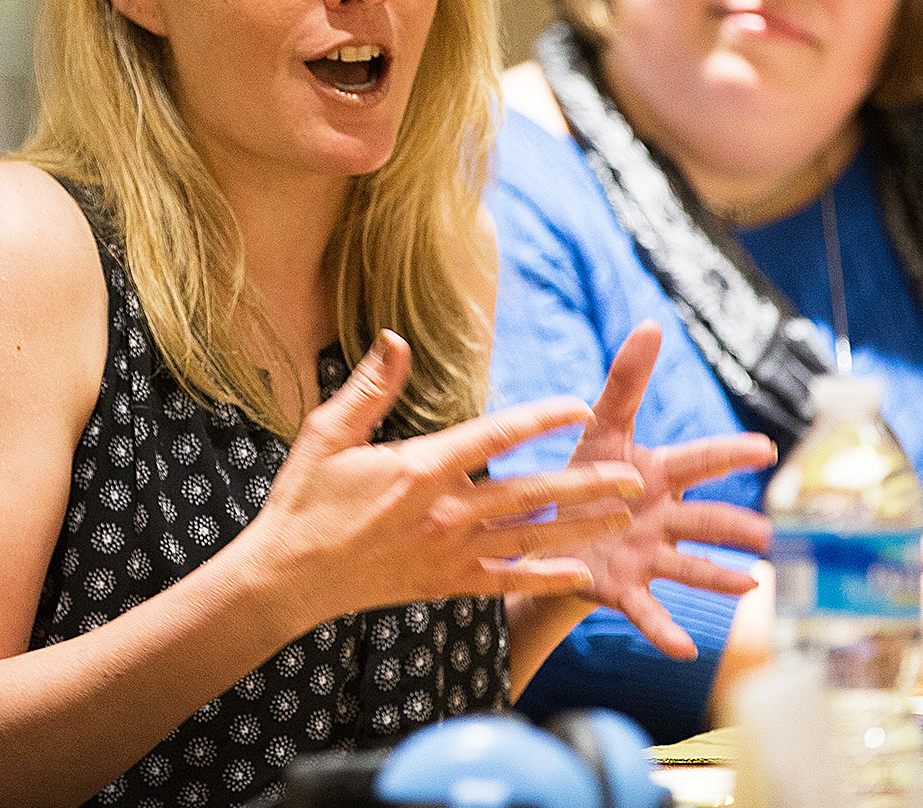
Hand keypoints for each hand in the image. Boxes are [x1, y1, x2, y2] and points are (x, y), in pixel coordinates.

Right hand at [235, 331, 650, 628]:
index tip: (580, 405)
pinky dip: (543, 577)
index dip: (542, 418)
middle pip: (531, 492)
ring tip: (624, 518)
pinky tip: (579, 573)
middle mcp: (444, 512)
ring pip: (529, 537)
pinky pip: (504, 581)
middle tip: (636, 476)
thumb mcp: (327, 435)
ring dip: (580, 527)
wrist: (287, 578)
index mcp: (419, 468)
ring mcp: (448, 553)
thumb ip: (370, 388)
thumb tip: (396, 337)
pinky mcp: (443, 585)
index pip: (495, 435)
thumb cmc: (304, 501)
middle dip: (587, 483)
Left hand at [545, 321, 776, 658]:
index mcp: (659, 475)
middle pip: (705, 520)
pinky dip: (667, 632)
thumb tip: (650, 324)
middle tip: (772, 534)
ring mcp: (647, 556)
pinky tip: (688, 652)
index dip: (728, 453)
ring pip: (689, 567)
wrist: (551, 529)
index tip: (766, 448)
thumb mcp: (599, 427)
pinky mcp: (624, 589)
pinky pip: (649, 612)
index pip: (698, 460)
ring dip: (720, 577)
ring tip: (750, 585)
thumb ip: (625, 381)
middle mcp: (662, 518)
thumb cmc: (586, 472)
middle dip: (737, 527)